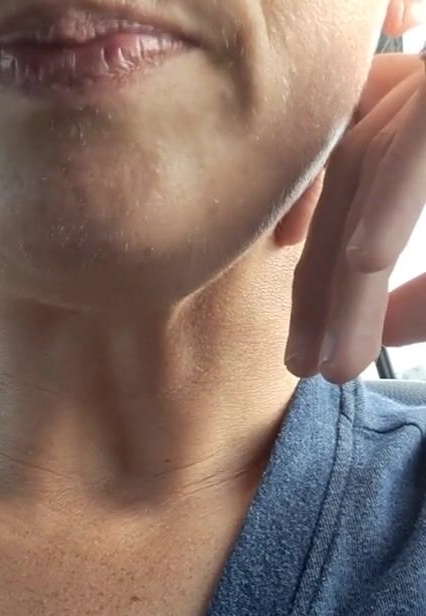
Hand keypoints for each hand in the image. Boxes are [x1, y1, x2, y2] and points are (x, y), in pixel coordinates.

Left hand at [285, 48, 425, 383]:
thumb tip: (385, 333)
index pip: (351, 190)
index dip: (316, 269)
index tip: (304, 347)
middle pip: (348, 182)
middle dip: (316, 282)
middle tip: (303, 366)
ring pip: (371, 171)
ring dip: (346, 280)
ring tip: (335, 362)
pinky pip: (416, 146)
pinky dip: (391, 203)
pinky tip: (365, 262)